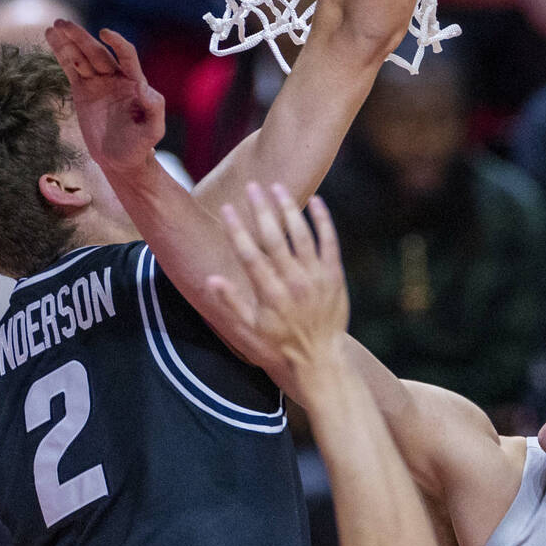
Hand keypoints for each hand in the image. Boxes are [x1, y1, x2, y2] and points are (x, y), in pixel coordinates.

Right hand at [45, 19, 165, 175]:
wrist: (122, 159)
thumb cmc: (141, 144)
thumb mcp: (153, 129)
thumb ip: (154, 108)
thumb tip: (145, 88)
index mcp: (135, 81)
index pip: (126, 55)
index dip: (117, 43)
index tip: (105, 33)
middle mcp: (116, 77)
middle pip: (98, 52)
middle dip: (82, 38)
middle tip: (64, 23)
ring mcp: (98, 82)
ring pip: (82, 57)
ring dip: (68, 41)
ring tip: (55, 25)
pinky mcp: (83, 91)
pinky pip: (71, 68)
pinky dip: (62, 54)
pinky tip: (52, 38)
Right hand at [205, 184, 348, 391]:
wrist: (320, 359)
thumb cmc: (280, 346)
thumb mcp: (249, 331)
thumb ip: (231, 303)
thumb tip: (211, 278)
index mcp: (269, 294)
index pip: (249, 253)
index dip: (237, 228)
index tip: (228, 207)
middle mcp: (292, 281)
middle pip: (273, 237)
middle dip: (261, 208)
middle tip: (252, 186)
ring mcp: (316, 276)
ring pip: (301, 234)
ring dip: (288, 208)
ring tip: (277, 188)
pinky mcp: (334, 275)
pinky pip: (329, 241)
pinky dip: (323, 220)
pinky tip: (317, 201)